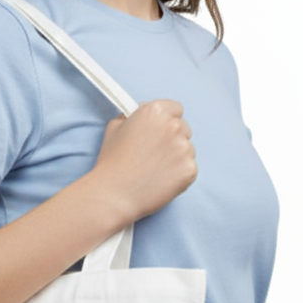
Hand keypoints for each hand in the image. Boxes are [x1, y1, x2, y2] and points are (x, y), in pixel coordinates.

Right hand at [93, 99, 196, 222]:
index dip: (166, 120)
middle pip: (184, 128)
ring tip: (155, 169)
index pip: (176, 109)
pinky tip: (162, 180)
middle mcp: (173, 126)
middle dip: (173, 138)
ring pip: (188, 149)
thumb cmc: (112, 161)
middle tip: (155, 154)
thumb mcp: (115, 127)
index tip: (160, 131)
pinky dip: (179, 174)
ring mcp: (184, 148)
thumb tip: (145, 117)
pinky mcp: (190, 169)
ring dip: (177, 156)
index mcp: (155, 111)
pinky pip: (190, 168)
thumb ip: (134, 116)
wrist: (114, 194)